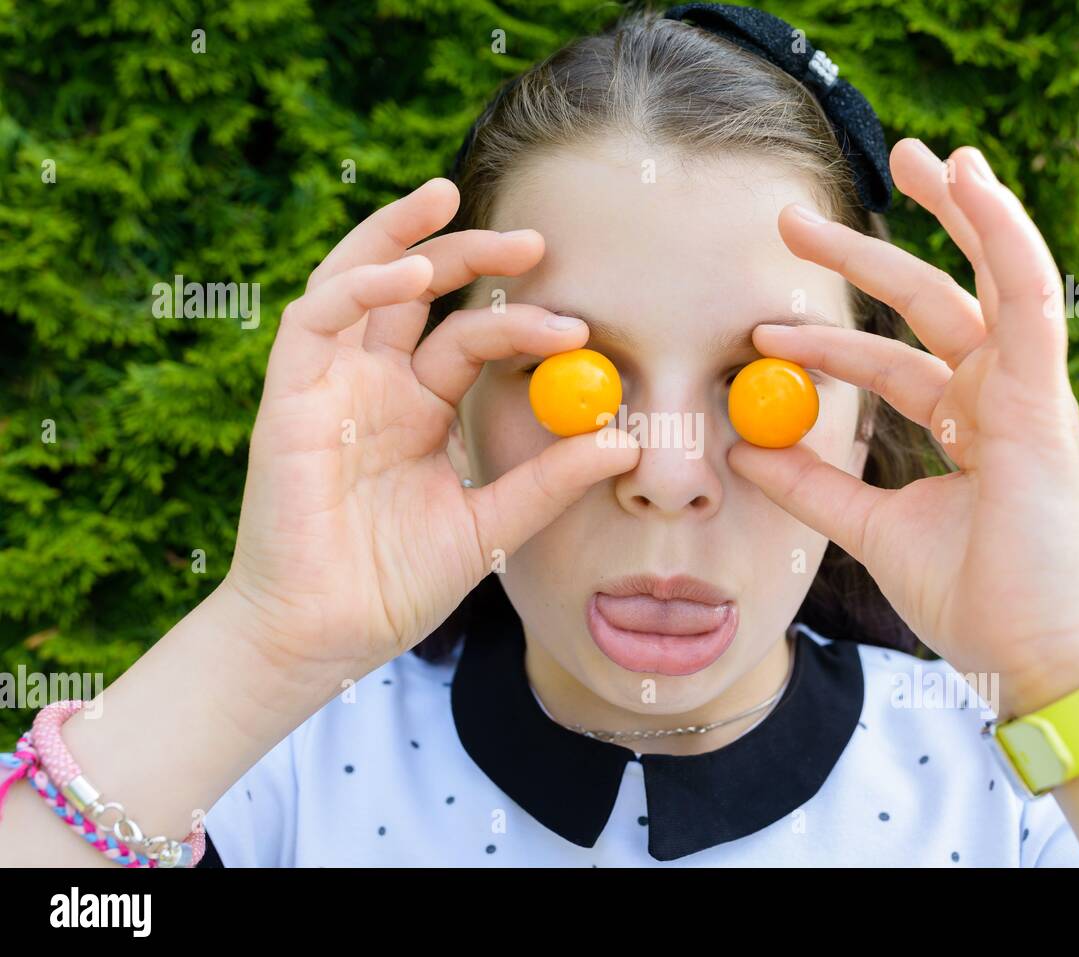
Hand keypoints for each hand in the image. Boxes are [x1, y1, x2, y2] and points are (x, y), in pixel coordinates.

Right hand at [222, 178, 637, 679]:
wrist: (328, 637)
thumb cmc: (398, 584)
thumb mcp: (493, 525)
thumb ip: (550, 481)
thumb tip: (627, 441)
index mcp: (418, 409)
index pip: (468, 337)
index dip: (520, 321)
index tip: (578, 326)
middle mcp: (373, 385)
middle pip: (417, 290)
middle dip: (470, 252)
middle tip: (534, 240)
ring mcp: (330, 385)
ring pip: (356, 280)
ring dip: (400, 235)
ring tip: (449, 198)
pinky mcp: (290, 397)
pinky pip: (315, 319)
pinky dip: (358, 285)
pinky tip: (411, 274)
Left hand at [728, 140, 1078, 715]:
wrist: (1030, 656)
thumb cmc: (973, 599)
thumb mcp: (872, 530)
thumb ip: (814, 486)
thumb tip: (744, 451)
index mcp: (965, 424)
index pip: (890, 360)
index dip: (825, 340)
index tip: (759, 331)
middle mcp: (996, 396)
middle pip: (927, 304)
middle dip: (864, 257)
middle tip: (793, 220)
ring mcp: (1025, 389)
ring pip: (983, 278)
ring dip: (952, 211)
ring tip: (909, 152)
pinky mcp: (1043, 393)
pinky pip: (1027, 293)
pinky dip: (1003, 230)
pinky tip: (969, 175)